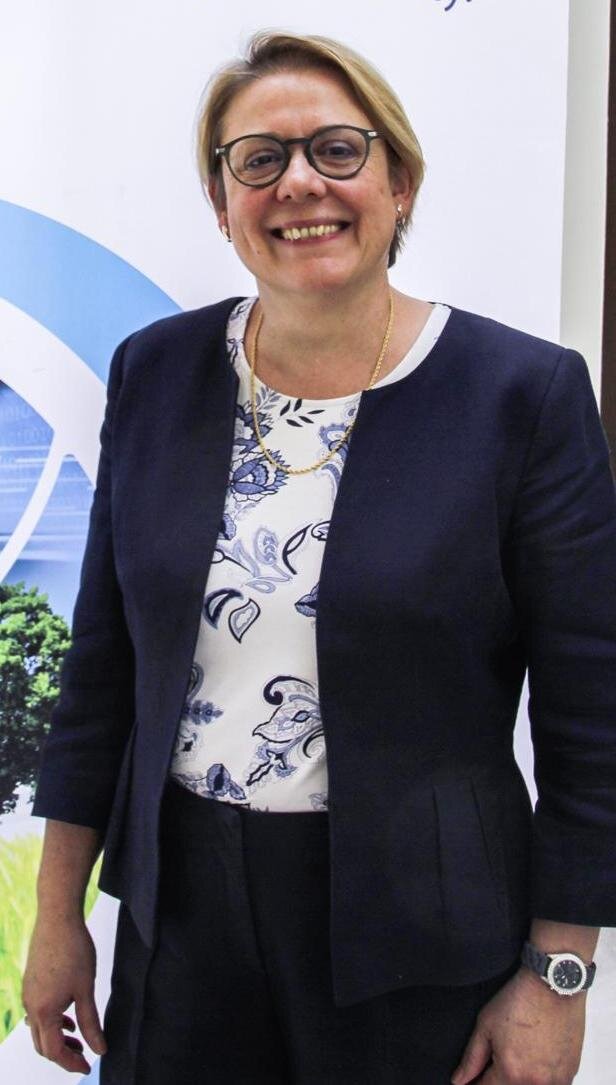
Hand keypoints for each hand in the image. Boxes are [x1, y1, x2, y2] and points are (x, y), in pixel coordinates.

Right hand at [22, 914, 106, 1073]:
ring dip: (58, 1038)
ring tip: (80, 1038)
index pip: (54, 1051)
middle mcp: (31, 1006)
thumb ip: (91, 1023)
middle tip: (85, 1056)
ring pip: (40, 1029)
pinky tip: (69, 1016)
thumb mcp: (86, 989)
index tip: (88, 1067)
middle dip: (64, 1054)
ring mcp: (29, 994)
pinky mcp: (32, 983)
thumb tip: (99, 1049)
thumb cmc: (74, 950)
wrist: (57, 918)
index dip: (71, 1063)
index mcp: (44, 1012)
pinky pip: (39, 1012)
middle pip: (43, 1045)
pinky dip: (53, 1021)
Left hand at [451, 967, 585, 1084]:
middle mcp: (535, 1082)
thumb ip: (471, 1058)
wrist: (553, 985)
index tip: (473, 1079)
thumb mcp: (486, 1025)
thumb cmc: (521, 1000)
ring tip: (519, 1054)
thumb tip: (459, 1080)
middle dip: (498, 1079)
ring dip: (520, 1079)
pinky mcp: (570, 1073)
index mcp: (511, 1072)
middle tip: (497, 1059)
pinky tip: (536, 1060)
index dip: (475, 1084)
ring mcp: (556, 1080)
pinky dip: (540, 1079)